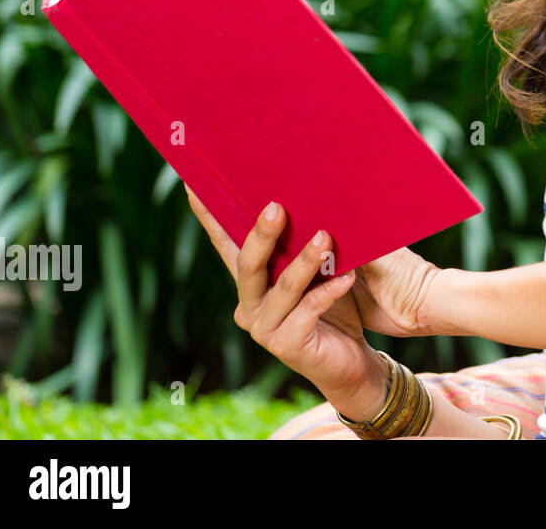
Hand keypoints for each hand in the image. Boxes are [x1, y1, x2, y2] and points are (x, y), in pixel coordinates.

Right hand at [205, 194, 373, 401]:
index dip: (209, 217)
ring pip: (283, 287)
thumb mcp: (317, 271)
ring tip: (325, 238)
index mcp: (250, 282)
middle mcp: (248, 305)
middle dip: (262, 234)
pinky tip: (348, 278)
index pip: (225, 244)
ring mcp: (264, 328)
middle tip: (277, 207)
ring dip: (305, 261)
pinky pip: (308, 310)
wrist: (351, 360)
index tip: (193, 185)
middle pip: (248, 264)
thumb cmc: (333, 307)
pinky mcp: (288, 345)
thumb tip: (312, 196)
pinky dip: (328, 292)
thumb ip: (304, 244)